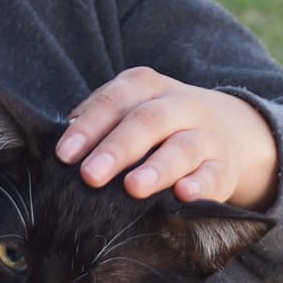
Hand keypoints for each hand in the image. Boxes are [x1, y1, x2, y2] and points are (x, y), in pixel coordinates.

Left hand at [54, 67, 277, 209]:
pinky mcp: (222, 168)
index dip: (90, 125)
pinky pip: (213, 175)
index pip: (117, 100)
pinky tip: (184, 195)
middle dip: (117, 148)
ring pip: (183, 147)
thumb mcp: (127, 113)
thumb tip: (56, 150)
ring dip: (157, 167)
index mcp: (148, 87)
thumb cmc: (155, 129)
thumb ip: (95, 124)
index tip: (65, 155)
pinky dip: (200, 185)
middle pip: (148, 121)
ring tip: (133, 187)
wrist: (225, 132)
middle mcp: (180, 106)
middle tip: (90, 176)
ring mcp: (206, 136)